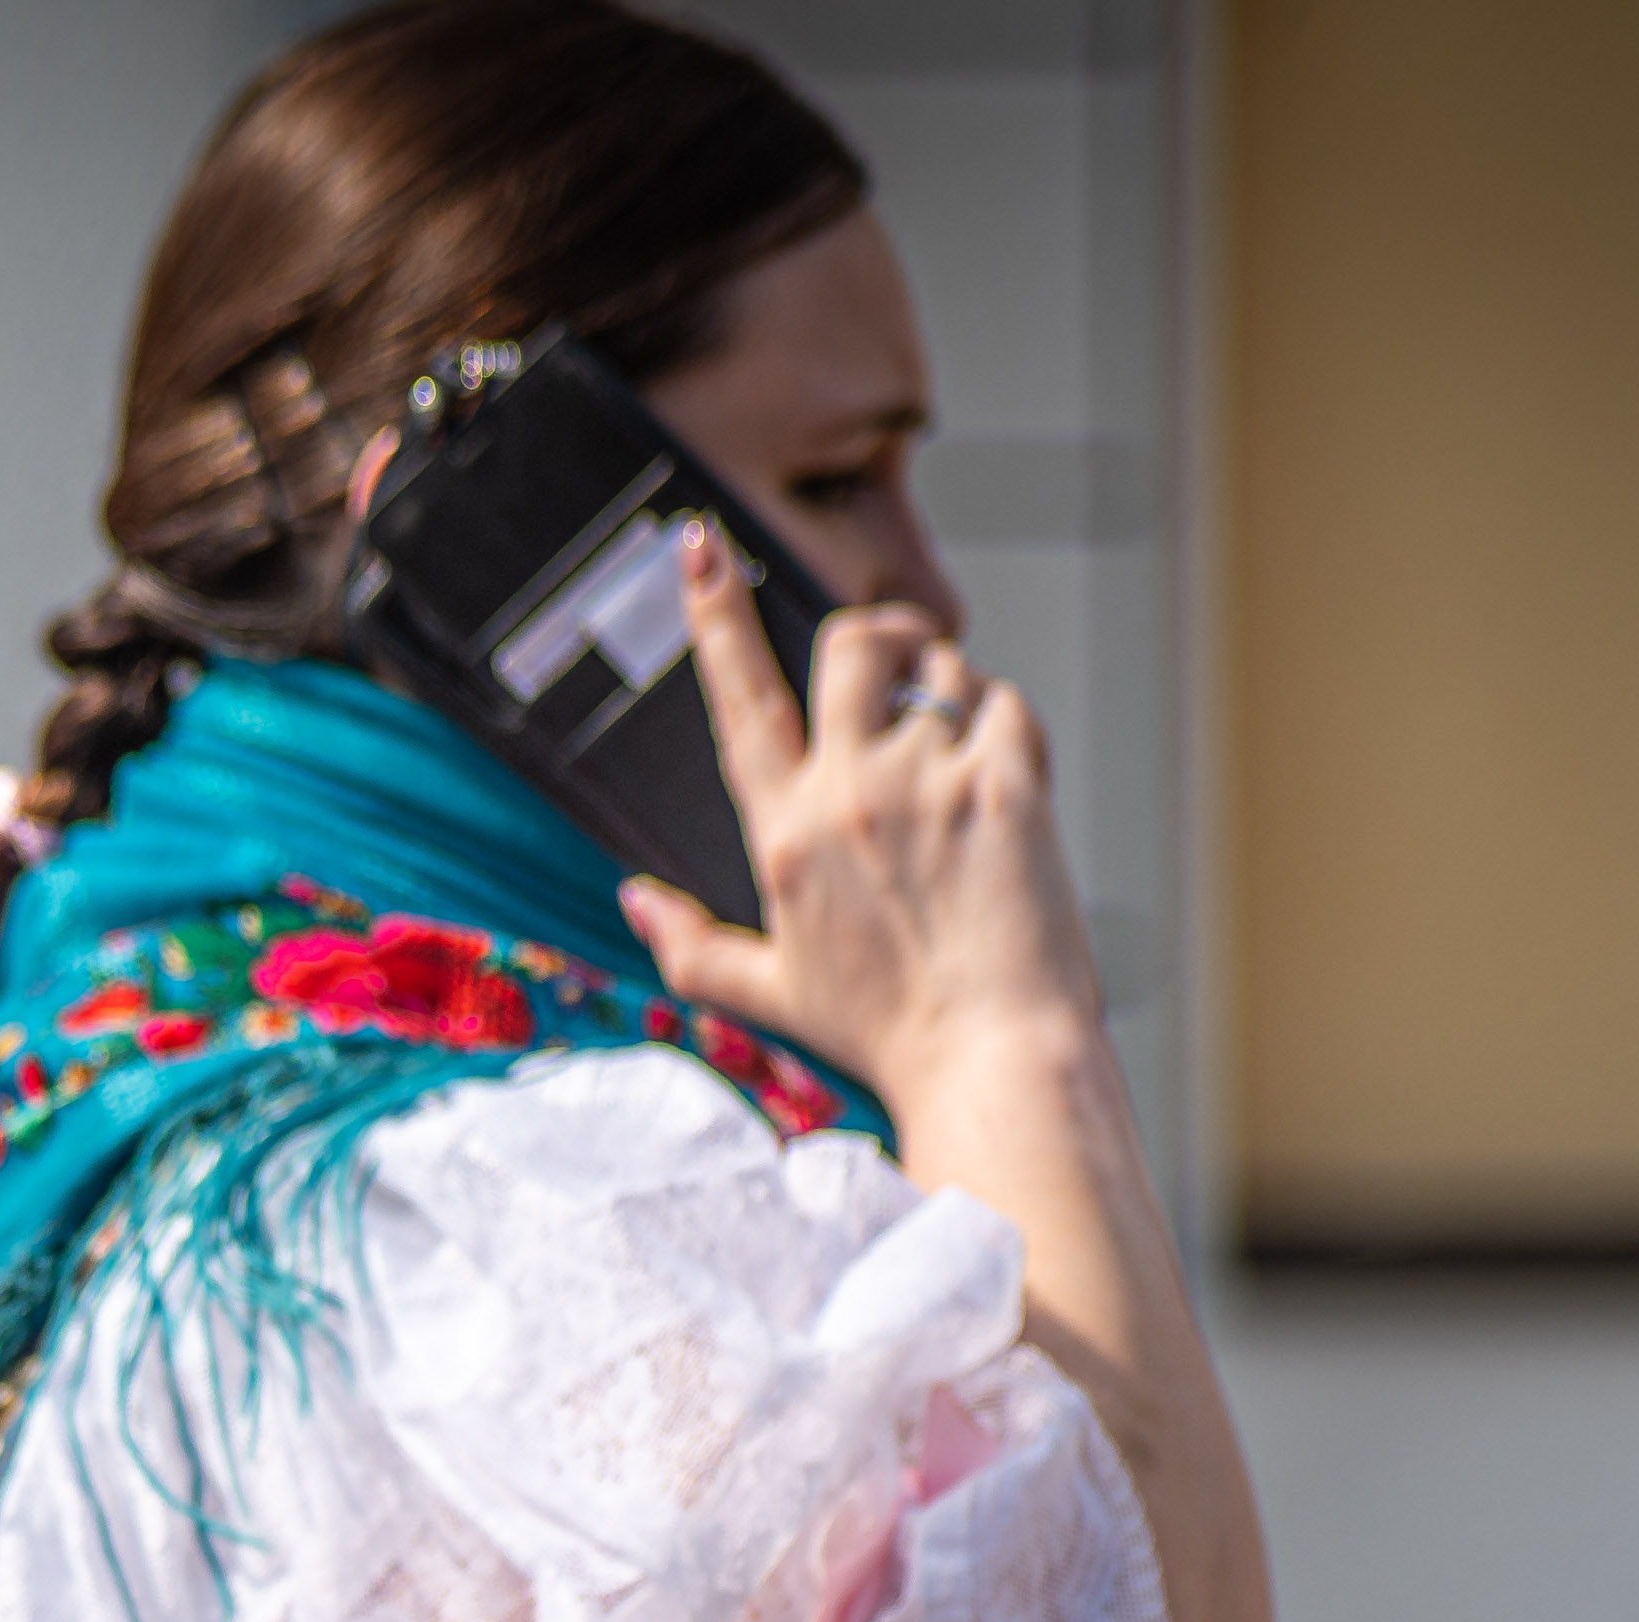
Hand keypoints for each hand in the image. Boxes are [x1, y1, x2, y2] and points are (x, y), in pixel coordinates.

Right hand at [614, 523, 1109, 1107]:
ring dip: (951, 691)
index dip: (714, 614)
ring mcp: (928, 783)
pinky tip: (1007, 788)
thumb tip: (631, 901)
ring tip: (960, 761)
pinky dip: (1007, 729)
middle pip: (850, 643)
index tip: (701, 545)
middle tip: (899, 661)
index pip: (738, 699)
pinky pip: (1004, 705)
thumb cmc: (888, 1033)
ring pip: (939, 667)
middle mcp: (849, 793)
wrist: (991, 1059)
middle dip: (878, 635)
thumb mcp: (772, 994)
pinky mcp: (1004, 784)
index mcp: (785, 833)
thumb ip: (690, 944)